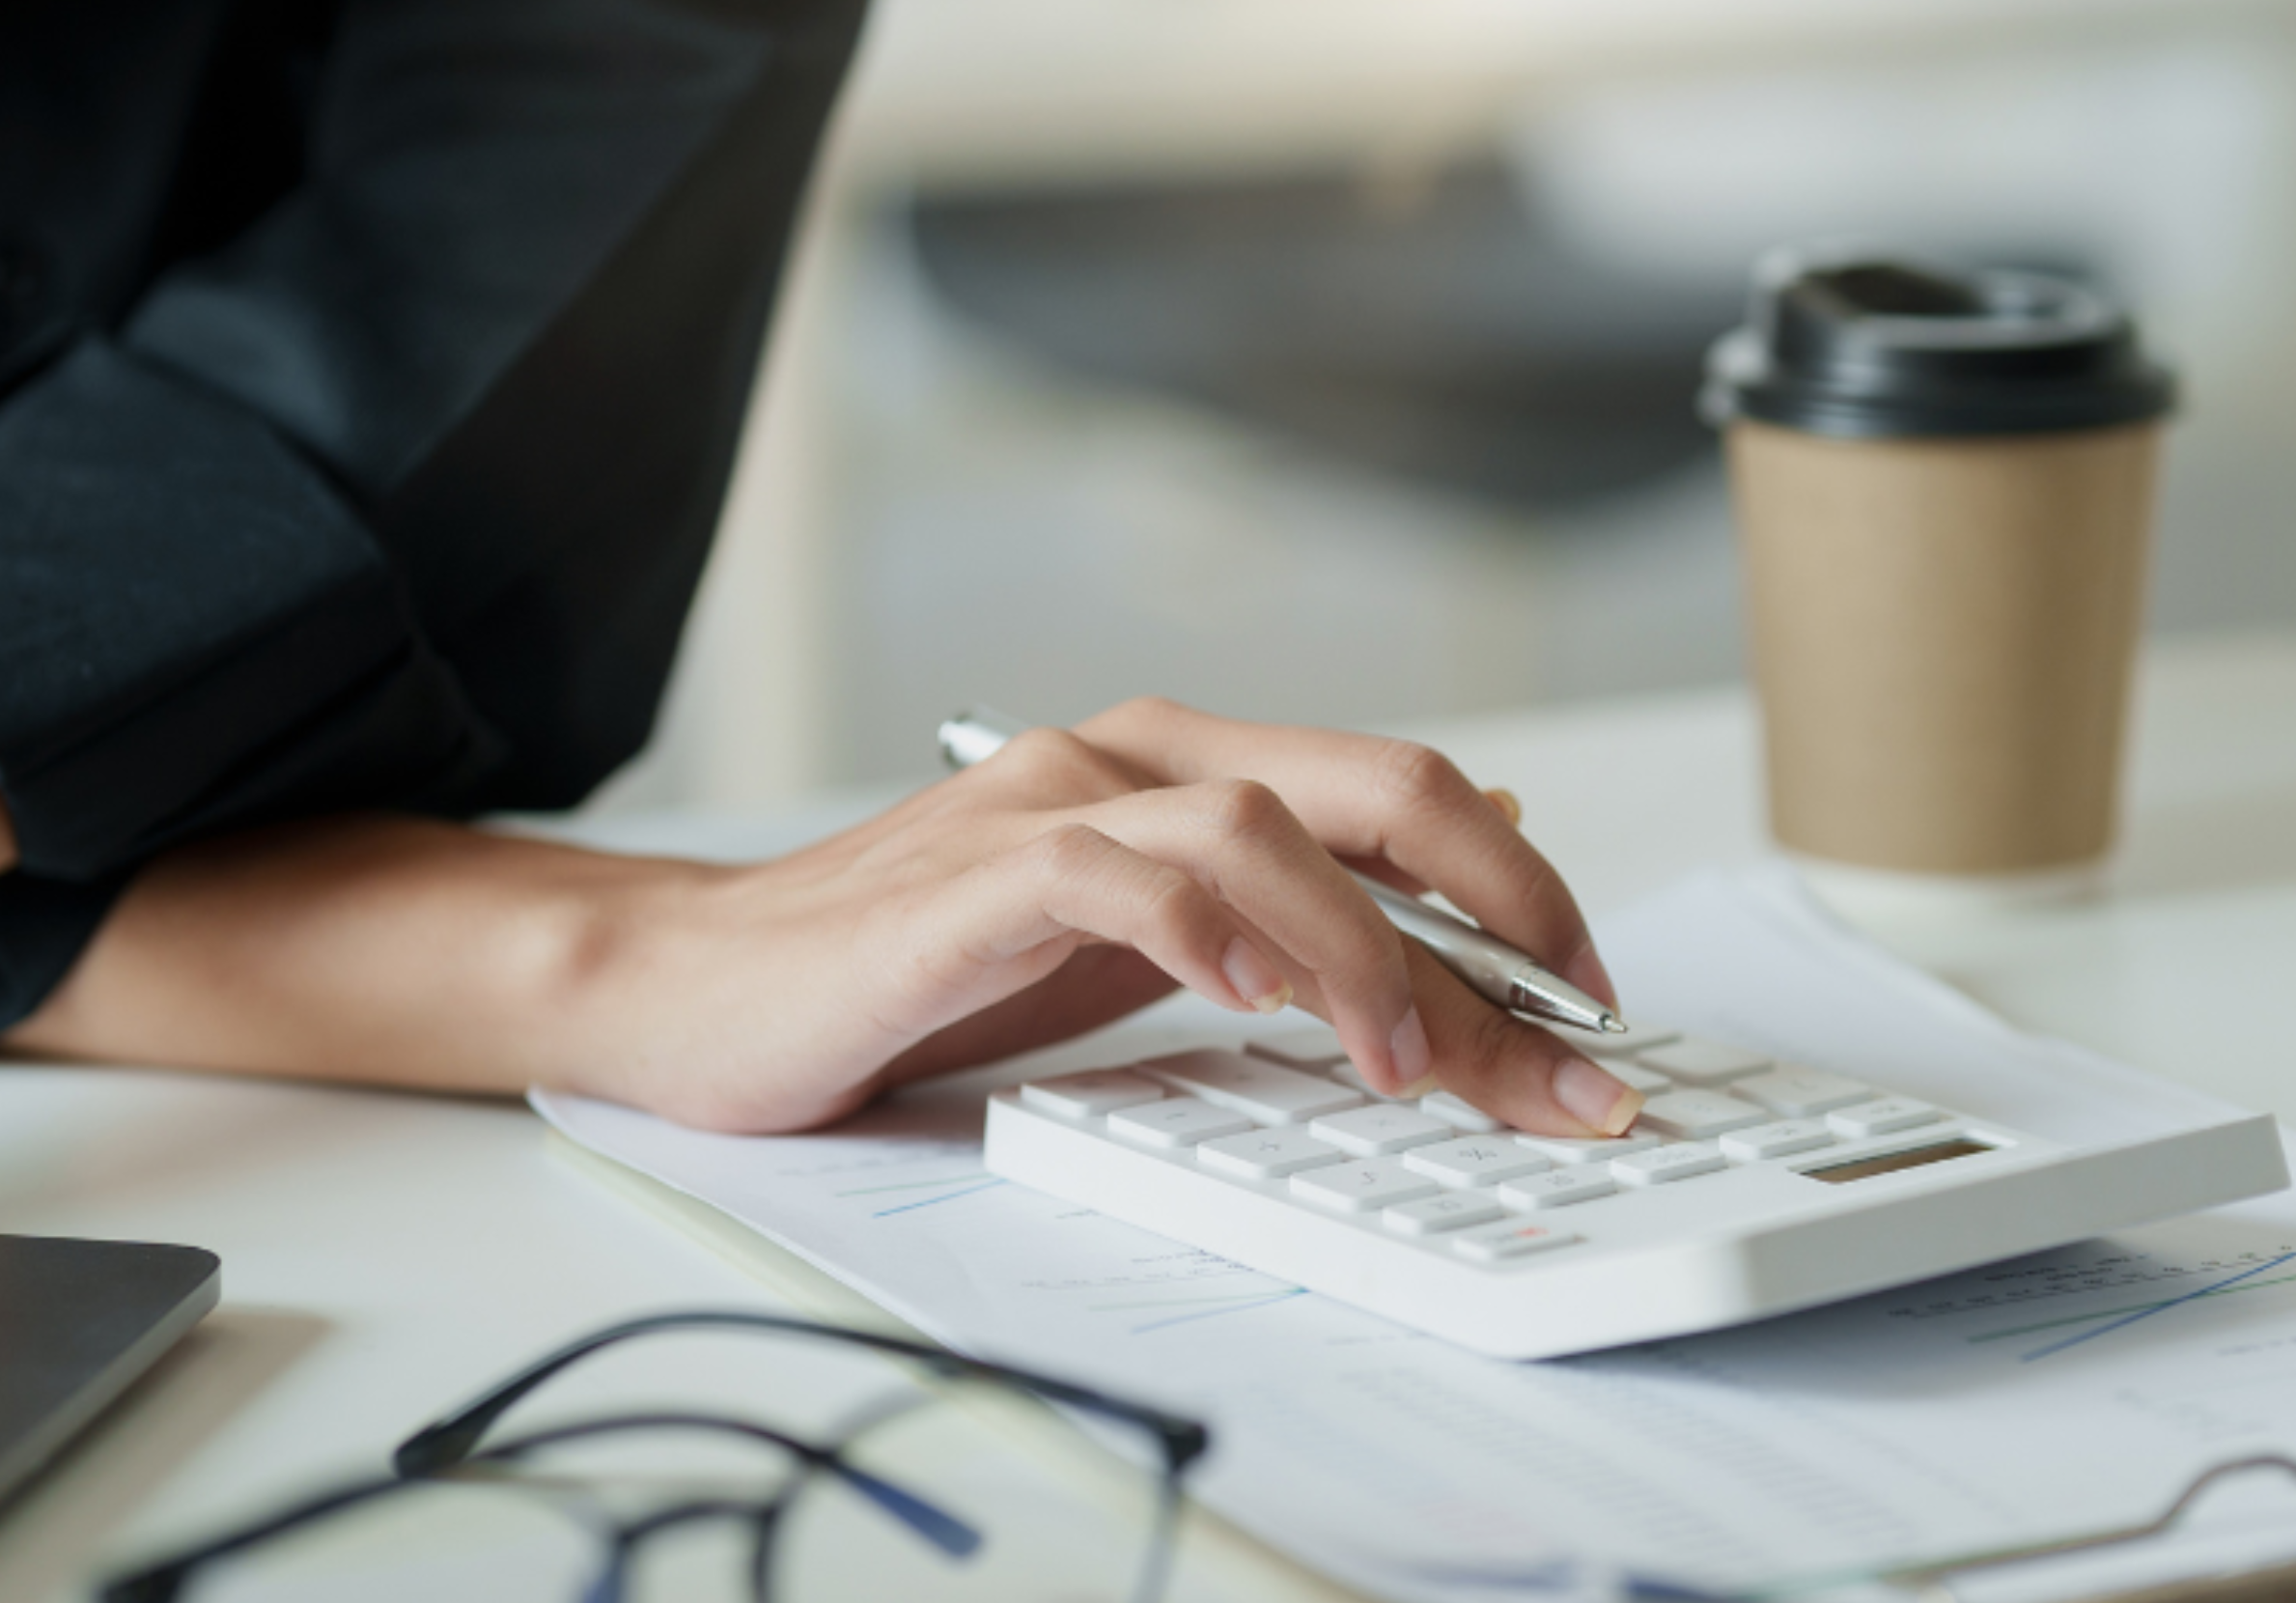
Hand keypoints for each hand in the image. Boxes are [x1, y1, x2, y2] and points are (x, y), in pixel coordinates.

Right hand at [588, 699, 1639, 1133]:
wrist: (699, 988)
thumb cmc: (916, 972)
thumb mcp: (1138, 946)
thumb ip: (1280, 908)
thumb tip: (1462, 879)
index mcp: (1180, 773)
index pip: (1403, 802)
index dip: (1524, 899)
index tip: (1596, 1012)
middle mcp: (1128, 762)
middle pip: (1374, 787)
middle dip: (1505, 912)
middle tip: (1579, 1029)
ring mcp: (1047, 807)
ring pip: (1263, 829)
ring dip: (1366, 950)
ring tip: (1413, 1065)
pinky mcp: (967, 881)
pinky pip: (1110, 874)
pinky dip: (1199, 927)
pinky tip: (1252, 996)